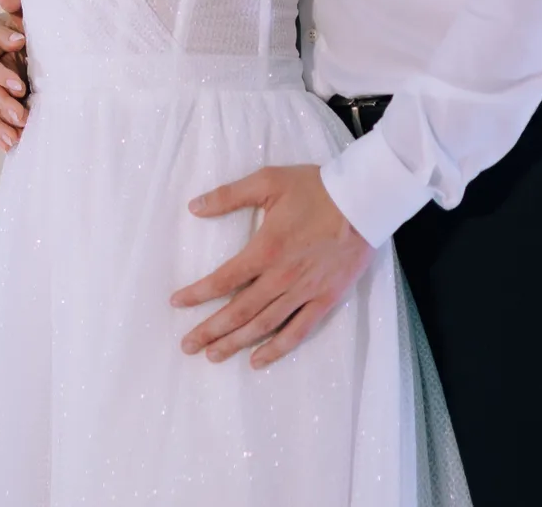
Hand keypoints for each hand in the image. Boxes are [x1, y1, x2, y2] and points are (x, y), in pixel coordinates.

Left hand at [170, 165, 373, 367]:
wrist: (364, 200)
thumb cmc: (316, 188)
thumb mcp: (270, 181)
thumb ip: (230, 195)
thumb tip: (195, 207)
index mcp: (266, 248)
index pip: (224, 279)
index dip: (198, 293)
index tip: (177, 303)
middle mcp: (282, 276)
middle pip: (239, 310)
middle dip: (210, 330)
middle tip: (187, 345)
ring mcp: (305, 291)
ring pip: (264, 325)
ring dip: (236, 342)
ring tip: (212, 355)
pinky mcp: (326, 298)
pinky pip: (298, 330)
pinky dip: (277, 348)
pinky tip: (258, 360)